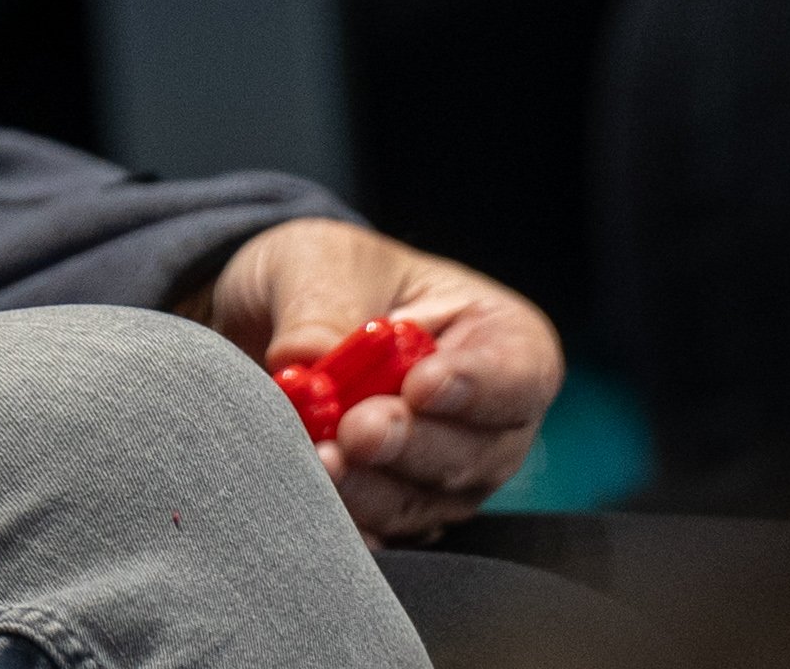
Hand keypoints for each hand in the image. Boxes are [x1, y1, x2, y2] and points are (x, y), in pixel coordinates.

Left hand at [194, 217, 562, 539]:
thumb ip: (320, 306)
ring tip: (321, 462)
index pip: (517, 372)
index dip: (477, 386)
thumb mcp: (317, 258)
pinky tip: (317, 507)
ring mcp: (447, 471)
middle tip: (359, 431)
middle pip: (480, 451)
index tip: (421, 387)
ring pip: (431, 499)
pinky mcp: (398, 509)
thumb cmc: (322, 276)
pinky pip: (386, 531)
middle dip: (416, 445)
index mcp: (497, 335)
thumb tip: (309, 360)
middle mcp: (489, 416)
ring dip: (375, 488)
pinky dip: (353, 522)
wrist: (272, 320)